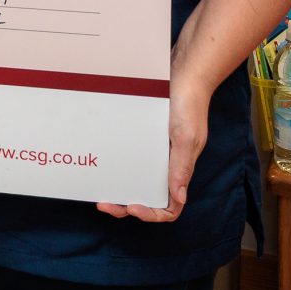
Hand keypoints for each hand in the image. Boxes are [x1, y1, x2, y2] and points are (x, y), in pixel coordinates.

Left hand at [95, 70, 207, 222]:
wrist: (182, 75)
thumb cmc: (189, 105)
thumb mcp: (186, 138)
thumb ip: (181, 167)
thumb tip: (178, 198)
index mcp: (180, 171)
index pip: (170, 207)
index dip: (152, 214)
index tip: (132, 207)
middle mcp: (166, 166)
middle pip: (147, 199)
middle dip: (126, 207)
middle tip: (104, 204)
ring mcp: (154, 155)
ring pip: (136, 183)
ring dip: (120, 191)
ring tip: (101, 194)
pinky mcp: (143, 141)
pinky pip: (130, 161)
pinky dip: (118, 170)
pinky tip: (104, 168)